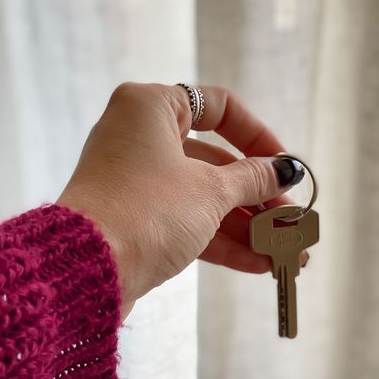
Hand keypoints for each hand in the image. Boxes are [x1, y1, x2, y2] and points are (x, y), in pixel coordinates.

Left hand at [57, 83, 304, 317]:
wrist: (86, 271)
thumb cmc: (149, 210)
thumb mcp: (210, 191)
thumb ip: (252, 178)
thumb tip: (284, 170)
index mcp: (151, 107)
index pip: (218, 107)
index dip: (258, 136)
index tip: (283, 164)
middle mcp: (140, 136)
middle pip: (215, 160)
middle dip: (257, 196)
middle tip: (291, 218)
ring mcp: (136, 179)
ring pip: (202, 195)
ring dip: (245, 225)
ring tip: (286, 250)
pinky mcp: (134, 216)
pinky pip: (185, 219)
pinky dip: (221, 240)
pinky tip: (260, 263)